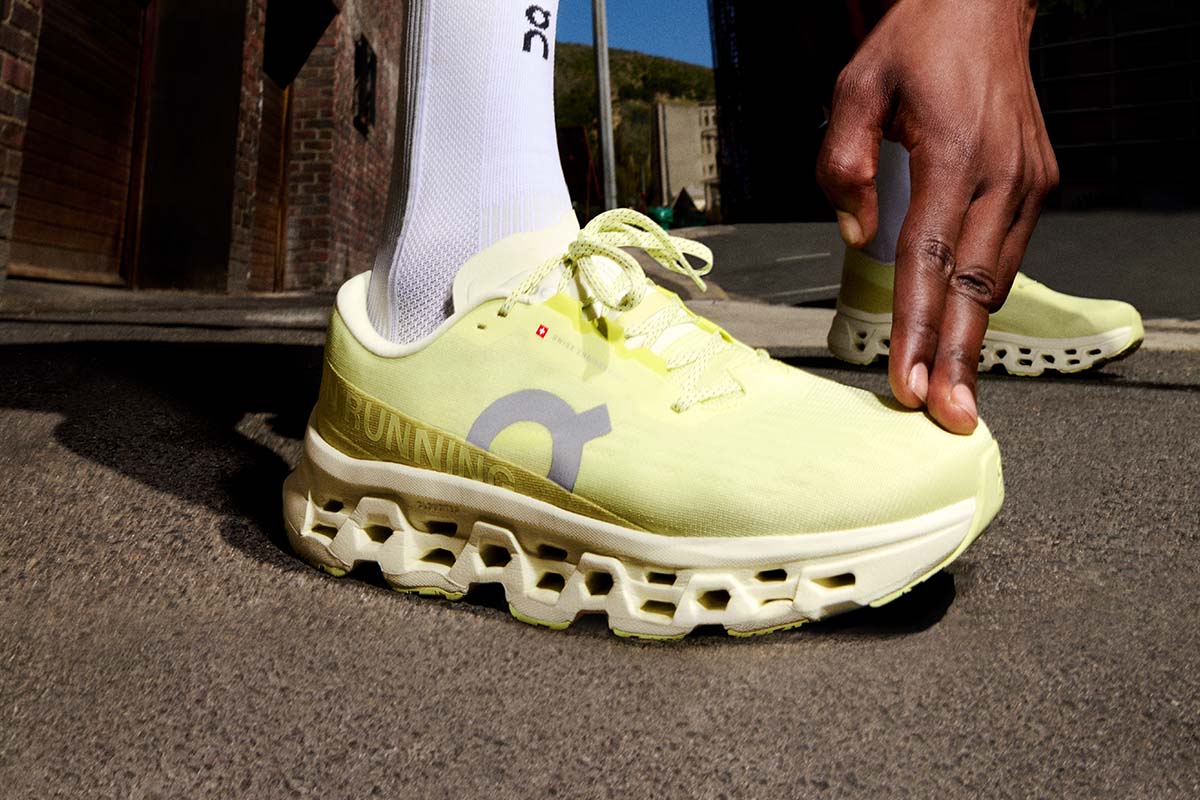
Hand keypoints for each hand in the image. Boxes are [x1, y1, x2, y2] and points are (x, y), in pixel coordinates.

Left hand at [816, 0, 1058, 433]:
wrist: (983, 6)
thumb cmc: (916, 44)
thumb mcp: (854, 86)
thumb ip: (843, 160)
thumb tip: (855, 230)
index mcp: (956, 154)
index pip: (930, 261)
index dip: (918, 329)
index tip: (909, 382)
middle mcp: (1002, 175)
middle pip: (975, 288)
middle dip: (958, 359)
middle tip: (948, 418)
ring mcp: (1028, 181)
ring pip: (998, 278)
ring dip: (972, 337)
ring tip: (952, 391)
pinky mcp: (1037, 182)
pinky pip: (1008, 253)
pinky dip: (983, 297)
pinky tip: (963, 330)